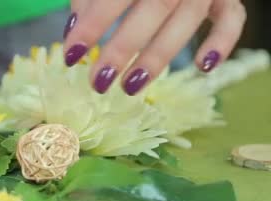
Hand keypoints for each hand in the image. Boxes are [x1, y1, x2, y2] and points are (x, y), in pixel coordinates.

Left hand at [63, 0, 246, 94]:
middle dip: (123, 49)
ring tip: (129, 87)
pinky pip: (233, 19)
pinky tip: (203, 67)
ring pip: (187, 20)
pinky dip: (223, 42)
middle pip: (153, 9)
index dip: (93, 24)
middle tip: (98, 82)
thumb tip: (73, 30)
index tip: (71, 55)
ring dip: (158, 57)